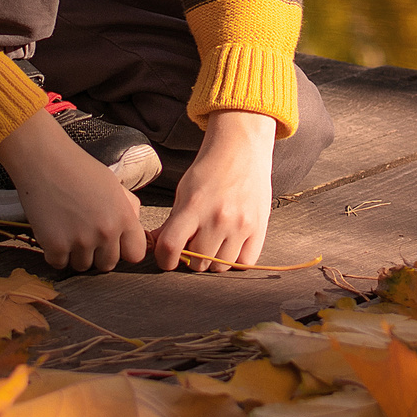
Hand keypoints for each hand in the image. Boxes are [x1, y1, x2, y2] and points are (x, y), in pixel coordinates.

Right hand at [0, 110, 146, 272]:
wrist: (44, 161)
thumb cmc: (78, 169)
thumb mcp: (114, 185)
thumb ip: (128, 208)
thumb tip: (135, 227)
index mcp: (124, 217)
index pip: (135, 254)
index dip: (123, 249)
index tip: (112, 242)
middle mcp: (106, 232)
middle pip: (108, 265)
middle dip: (98, 254)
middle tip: (84, 233)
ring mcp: (81, 242)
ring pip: (82, 266)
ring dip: (75, 254)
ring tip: (67, 228)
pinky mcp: (55, 247)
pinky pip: (58, 264)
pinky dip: (54, 253)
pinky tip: (53, 231)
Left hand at [150, 111, 275, 271]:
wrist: (241, 149)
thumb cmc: (210, 169)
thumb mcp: (184, 191)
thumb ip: (172, 222)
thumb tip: (157, 247)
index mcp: (194, 206)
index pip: (171, 248)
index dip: (164, 259)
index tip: (167, 258)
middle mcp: (218, 218)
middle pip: (197, 263)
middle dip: (191, 258)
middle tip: (194, 245)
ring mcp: (241, 225)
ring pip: (220, 267)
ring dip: (213, 261)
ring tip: (213, 243)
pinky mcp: (259, 228)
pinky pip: (245, 262)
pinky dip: (235, 260)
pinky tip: (230, 245)